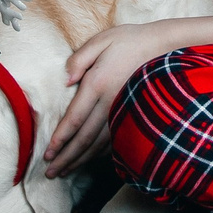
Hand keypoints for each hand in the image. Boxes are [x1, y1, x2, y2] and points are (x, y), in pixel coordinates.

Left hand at [45, 20, 172, 178]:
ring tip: (64, 172)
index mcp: (98, 84)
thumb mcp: (101, 40)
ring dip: (80, 160)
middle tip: (50, 173)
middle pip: (84, 138)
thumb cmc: (129, 40)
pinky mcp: (134, 115)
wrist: (165, 45)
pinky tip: (89, 160)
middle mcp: (110, 103)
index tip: (47, 154)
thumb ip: (79, 58)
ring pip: (99, 144)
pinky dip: (99, 154)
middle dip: (66, 158)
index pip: (74, 119)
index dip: (60, 139)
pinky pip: (114, 141)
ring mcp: (124, 111)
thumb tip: (65, 81)